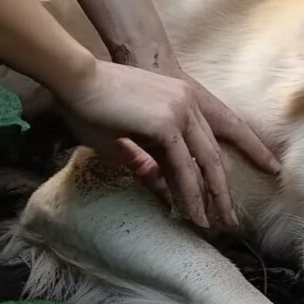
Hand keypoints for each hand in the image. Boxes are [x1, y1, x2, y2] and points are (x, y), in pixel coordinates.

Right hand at [55, 59, 274, 228]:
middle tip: (230, 219)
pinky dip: (190, 194)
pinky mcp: (166, 122)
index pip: (203, 143)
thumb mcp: (126, 140)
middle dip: (222, 190)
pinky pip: (184, 166)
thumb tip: (166, 195)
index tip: (214, 200)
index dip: (210, 174)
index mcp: (181, 99)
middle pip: (213, 154)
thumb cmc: (89, 107)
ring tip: (217, 225)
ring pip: (204, 162)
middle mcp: (187, 102)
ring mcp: (180, 110)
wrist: (73, 79)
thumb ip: (149, 164)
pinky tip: (193, 214)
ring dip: (211, 197)